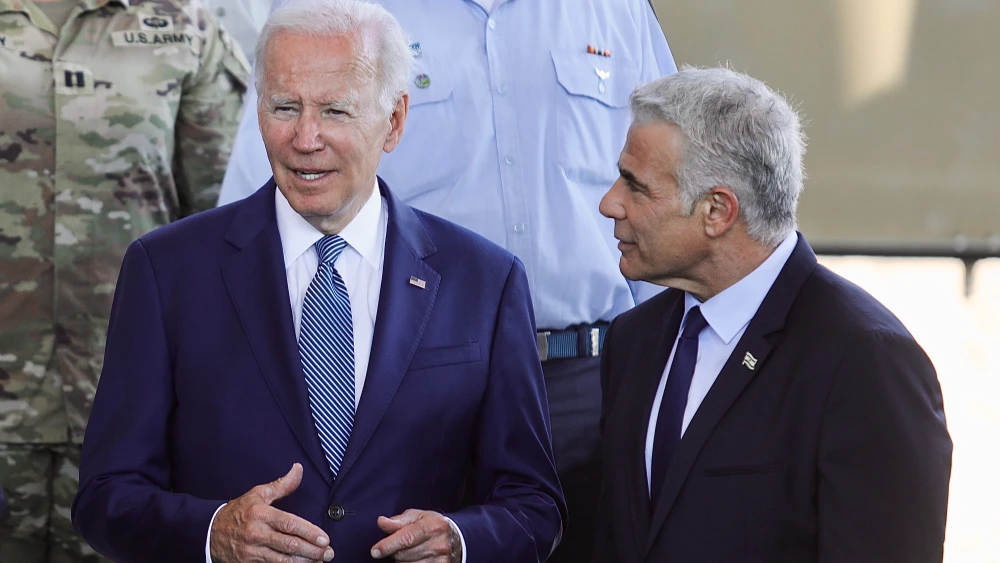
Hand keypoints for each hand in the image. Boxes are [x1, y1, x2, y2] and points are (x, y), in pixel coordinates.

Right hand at [210, 463, 333, 562]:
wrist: (209, 532)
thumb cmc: (238, 512)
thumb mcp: (258, 494)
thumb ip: (282, 485)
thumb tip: (298, 469)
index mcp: (261, 514)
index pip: (290, 524)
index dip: (309, 532)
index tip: (325, 539)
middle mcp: (256, 534)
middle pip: (289, 545)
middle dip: (312, 551)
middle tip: (328, 553)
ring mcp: (251, 552)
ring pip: (282, 561)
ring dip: (304, 562)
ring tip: (320, 561)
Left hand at [370, 509, 461, 561]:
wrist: (457, 539)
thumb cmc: (433, 525)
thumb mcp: (418, 517)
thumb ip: (398, 521)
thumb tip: (381, 522)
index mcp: (433, 526)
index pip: (406, 538)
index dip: (388, 545)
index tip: (375, 551)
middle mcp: (439, 544)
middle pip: (403, 554)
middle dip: (395, 551)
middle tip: (400, 544)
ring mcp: (441, 560)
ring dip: (403, 560)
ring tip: (411, 551)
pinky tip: (415, 559)